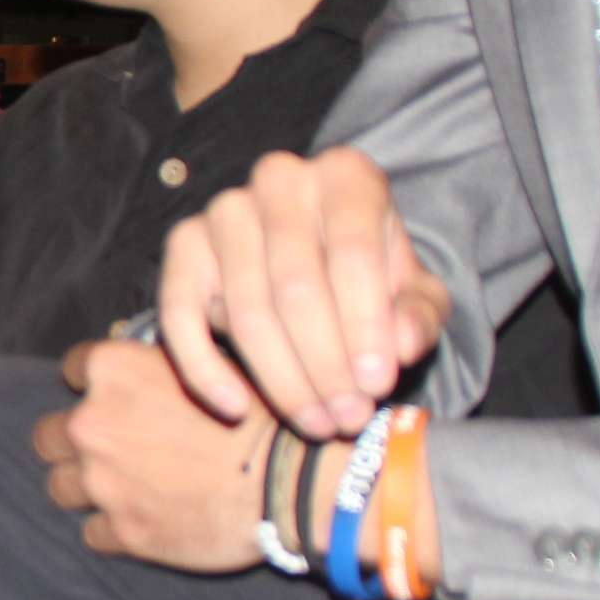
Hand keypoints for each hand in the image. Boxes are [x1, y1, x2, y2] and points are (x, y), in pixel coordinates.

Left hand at [34, 341, 271, 571]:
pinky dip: (115, 530)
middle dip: (71, 443)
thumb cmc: (262, 416)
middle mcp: (92, 424)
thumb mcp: (209, 365)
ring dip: (87, 488)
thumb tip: (143, 371)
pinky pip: (94, 533)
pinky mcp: (123, 533)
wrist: (291, 480)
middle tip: (111, 451)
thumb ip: (158, 368)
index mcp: (113, 371)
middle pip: (47, 436)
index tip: (114, 397)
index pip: (72, 368)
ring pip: (60, 487)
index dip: (94, 385)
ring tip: (127, 490)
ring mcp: (102, 482)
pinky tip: (148, 521)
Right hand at [157, 148, 449, 437]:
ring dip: (282, 380)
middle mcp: (281, 179)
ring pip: (246, 309)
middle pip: (296, 287)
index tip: (378, 385)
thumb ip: (418, 317)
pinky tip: (236, 409)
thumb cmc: (371, 279)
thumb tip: (401, 345)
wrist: (317, 262)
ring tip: (315, 423)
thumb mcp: (415, 294)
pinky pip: (181, 313)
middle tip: (347, 418)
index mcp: (347, 176)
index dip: (366, 326)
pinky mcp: (183, 244)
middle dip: (325, 365)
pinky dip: (204, 368)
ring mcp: (225, 210)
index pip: (354, 254)